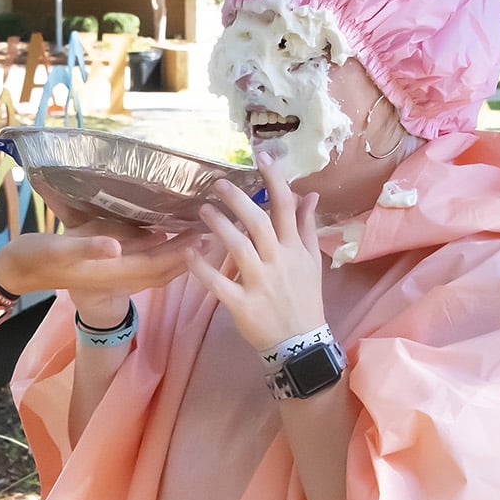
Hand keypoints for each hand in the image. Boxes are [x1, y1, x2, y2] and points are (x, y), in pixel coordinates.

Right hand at [0, 224, 199, 320]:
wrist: (19, 269)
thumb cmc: (38, 256)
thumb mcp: (59, 248)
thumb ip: (89, 247)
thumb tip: (116, 247)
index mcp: (111, 271)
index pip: (157, 265)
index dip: (182, 253)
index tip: (205, 236)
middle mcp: (117, 274)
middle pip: (164, 269)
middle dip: (190, 255)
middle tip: (215, 234)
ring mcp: (113, 271)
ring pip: (156, 267)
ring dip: (179, 255)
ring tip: (200, 235)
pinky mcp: (107, 264)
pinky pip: (142, 261)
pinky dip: (160, 251)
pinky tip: (166, 234)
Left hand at [185, 165, 326, 352]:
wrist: (301, 342)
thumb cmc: (305, 299)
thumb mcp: (312, 261)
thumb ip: (307, 227)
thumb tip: (310, 194)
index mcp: (294, 248)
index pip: (286, 206)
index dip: (274, 179)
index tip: (260, 156)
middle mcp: (278, 261)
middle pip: (258, 223)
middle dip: (238, 199)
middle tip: (218, 183)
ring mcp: (260, 283)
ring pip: (238, 248)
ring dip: (219, 226)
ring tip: (202, 211)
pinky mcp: (242, 304)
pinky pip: (218, 283)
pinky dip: (202, 268)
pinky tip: (188, 252)